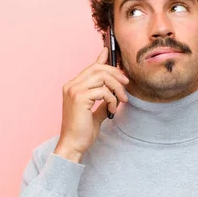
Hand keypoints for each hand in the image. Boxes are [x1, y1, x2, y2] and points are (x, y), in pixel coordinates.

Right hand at [54, 47, 128, 162]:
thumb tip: (113, 90)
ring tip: (121, 100)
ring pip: (102, 77)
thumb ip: (102, 98)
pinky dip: (112, 99)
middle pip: (98, 68)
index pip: (90, 67)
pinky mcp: (79, 98)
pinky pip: (103, 91)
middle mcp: (71, 85)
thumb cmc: (82, 131)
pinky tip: (112, 109)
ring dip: (116, 88)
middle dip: (116, 74)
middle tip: (126, 84)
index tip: (110, 51)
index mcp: (73, 86)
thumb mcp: (95, 111)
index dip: (102, 58)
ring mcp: (74, 90)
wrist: (73, 145)